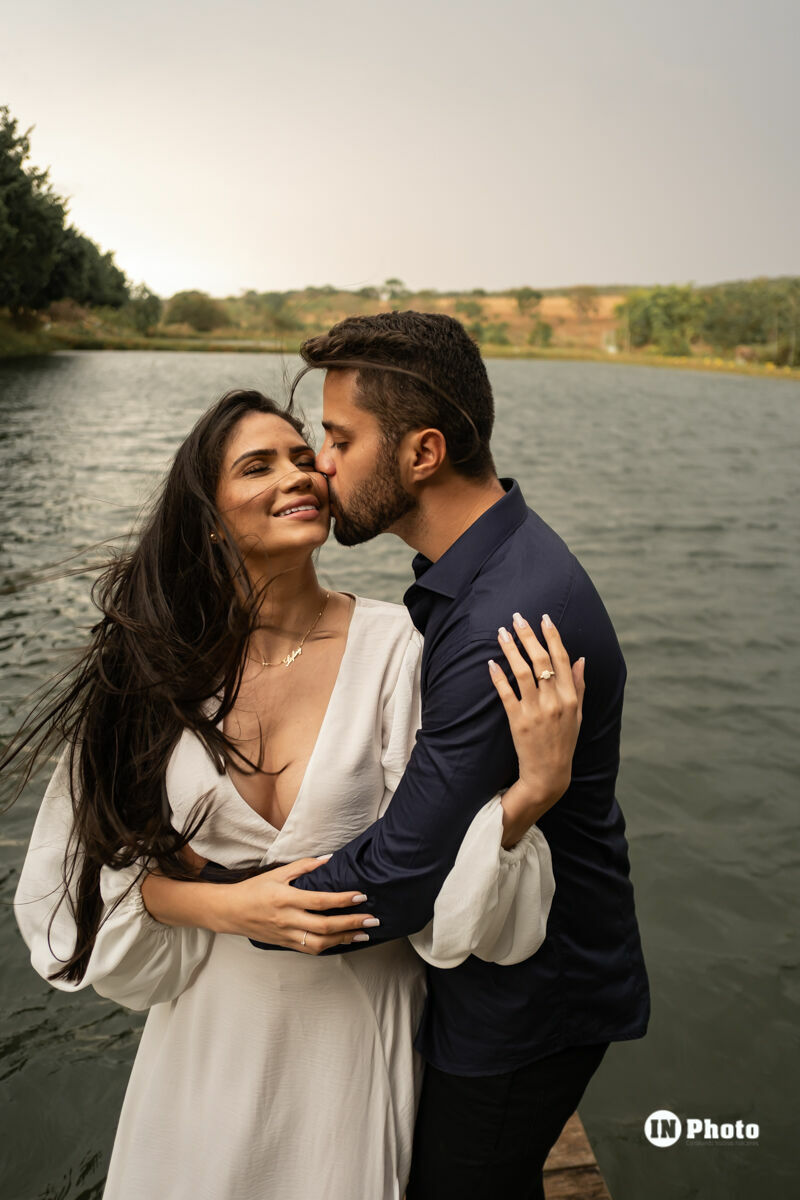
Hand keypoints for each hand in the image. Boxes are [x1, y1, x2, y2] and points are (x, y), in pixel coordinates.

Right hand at [141, 856, 377, 954]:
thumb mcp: (276, 873)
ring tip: (363, 933)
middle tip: (372, 919)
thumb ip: (303, 867)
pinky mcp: (285, 944)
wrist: (230, 912)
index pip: (319, 901)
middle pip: (324, 926)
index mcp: (285, 899)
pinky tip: (344, 941)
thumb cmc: (253, 889)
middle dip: (351, 923)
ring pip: (320, 943)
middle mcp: (287, 920)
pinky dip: (330, 946)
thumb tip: (328, 859)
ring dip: (345, 938)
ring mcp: (286, 935)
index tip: (361, 896)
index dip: (342, 900)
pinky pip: (311, 949)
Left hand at [489, 612, 584, 844]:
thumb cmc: (564, 741)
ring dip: (511, 649)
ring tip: (501, 633)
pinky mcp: (518, 721)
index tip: (543, 618)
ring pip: (522, 672)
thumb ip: (578, 686)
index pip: (561, 659)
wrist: (549, 773)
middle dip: (528, 635)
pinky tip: (491, 663)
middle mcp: (554, 701)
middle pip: (541, 660)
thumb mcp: (578, 714)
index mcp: (570, 697)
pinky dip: (498, 677)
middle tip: (517, 618)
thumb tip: (580, 659)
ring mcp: (536, 711)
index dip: (552, 636)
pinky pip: (506, 694)